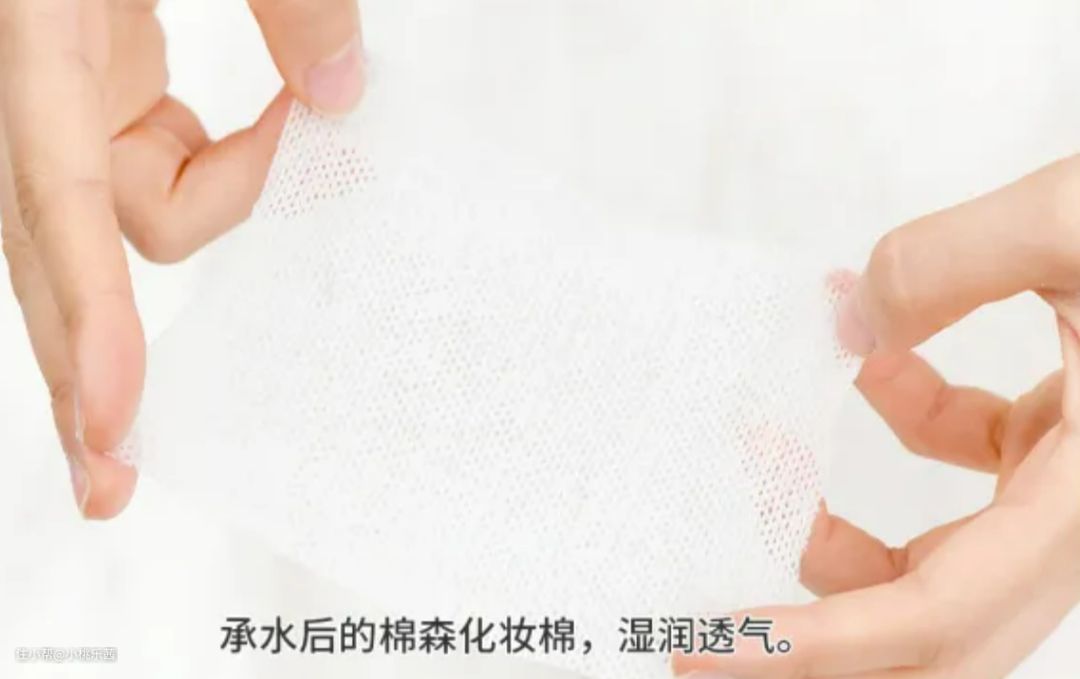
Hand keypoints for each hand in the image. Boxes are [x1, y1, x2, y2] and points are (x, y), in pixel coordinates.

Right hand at [0, 0, 363, 517]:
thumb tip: (351, 92)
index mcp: (29, 35)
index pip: (56, 195)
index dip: (83, 310)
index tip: (115, 417)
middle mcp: (31, 80)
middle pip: (53, 250)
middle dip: (89, 357)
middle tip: (117, 476)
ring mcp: (63, 90)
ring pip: (130, 212)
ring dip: (231, 197)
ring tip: (314, 127)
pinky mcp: (104, 85)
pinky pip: (159, 168)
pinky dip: (230, 168)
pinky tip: (286, 128)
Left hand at [674, 157, 1079, 677]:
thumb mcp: (1078, 222)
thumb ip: (951, 264)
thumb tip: (856, 322)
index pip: (939, 614)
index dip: (824, 648)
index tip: (720, 650)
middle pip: (936, 630)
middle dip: (820, 641)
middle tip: (707, 637)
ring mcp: (1072, 492)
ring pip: (949, 567)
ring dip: (852, 553)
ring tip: (770, 501)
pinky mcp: (1066, 451)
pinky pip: (973, 483)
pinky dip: (912, 438)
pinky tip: (878, 373)